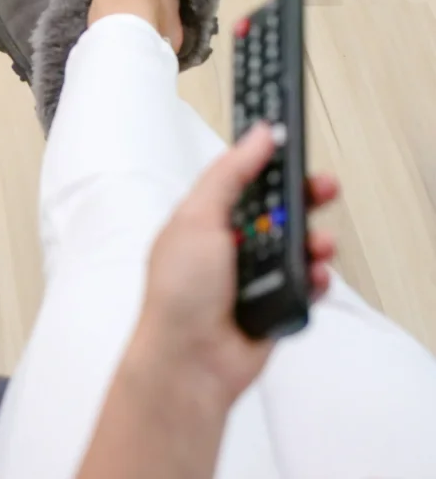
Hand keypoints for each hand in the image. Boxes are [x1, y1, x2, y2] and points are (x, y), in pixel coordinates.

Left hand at [136, 122, 339, 402]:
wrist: (189, 361)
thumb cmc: (177, 294)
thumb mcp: (197, 218)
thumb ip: (229, 175)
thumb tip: (256, 137)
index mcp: (203, 219)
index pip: (241, 180)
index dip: (265, 161)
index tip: (289, 143)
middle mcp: (228, 244)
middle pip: (276, 210)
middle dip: (301, 198)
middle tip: (321, 187)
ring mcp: (253, 275)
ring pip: (296, 245)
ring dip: (311, 240)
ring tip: (316, 243)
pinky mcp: (276, 302)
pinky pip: (307, 282)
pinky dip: (314, 278)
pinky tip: (312, 275)